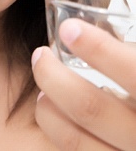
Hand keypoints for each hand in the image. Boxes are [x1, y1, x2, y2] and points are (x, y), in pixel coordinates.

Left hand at [31, 18, 135, 150]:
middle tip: (40, 54)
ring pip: (72, 136)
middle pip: (88, 107)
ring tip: (42, 86)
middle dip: (52, 75)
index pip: (132, 72)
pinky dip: (55, 127)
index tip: (68, 28)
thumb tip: (86, 30)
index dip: (99, 49)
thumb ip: (127, 57)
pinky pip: (73, 150)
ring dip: (46, 105)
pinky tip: (52, 109)